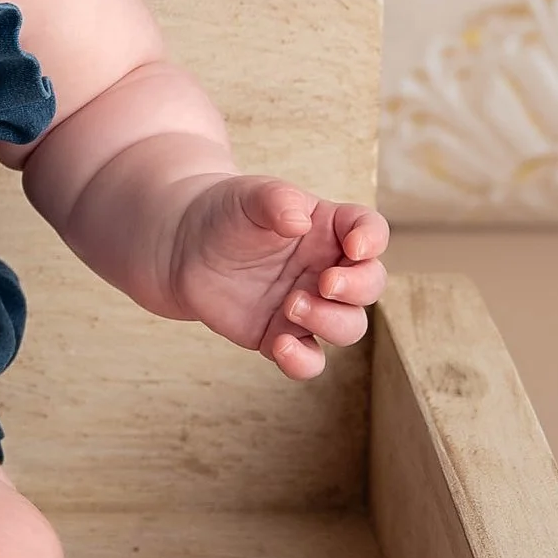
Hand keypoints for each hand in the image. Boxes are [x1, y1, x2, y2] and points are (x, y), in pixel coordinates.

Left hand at [167, 178, 388, 379]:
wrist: (184, 247)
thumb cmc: (226, 213)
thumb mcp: (249, 195)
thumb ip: (277, 200)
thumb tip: (299, 222)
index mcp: (330, 228)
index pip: (371, 231)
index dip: (373, 240)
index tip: (354, 247)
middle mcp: (327, 268)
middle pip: (370, 284)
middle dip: (358, 287)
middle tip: (324, 283)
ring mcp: (309, 305)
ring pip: (348, 327)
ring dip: (331, 322)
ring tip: (291, 306)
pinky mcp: (281, 335)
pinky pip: (309, 359)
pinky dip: (303, 361)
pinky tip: (281, 346)